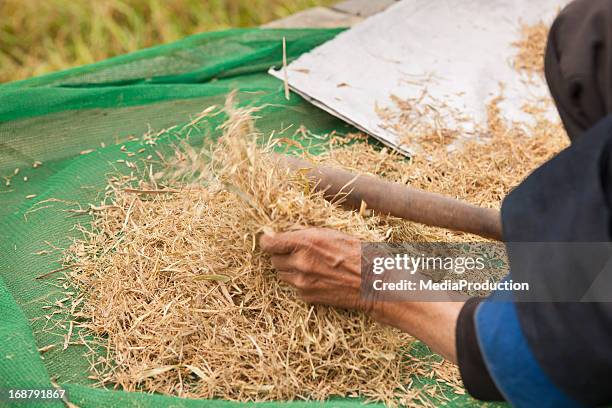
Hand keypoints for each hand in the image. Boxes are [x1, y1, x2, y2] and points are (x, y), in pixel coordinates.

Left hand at [259, 227, 375, 312]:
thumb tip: (286, 234)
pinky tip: (317, 278)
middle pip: (274, 260)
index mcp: (306, 242)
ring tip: (308, 265)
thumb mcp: (331, 234)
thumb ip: (305, 235)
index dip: (267, 241)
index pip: (270, 243)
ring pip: (283, 275)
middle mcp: (300, 263)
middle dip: (281, 255)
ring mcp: (302, 282)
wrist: (371, 282)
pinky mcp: (307, 296)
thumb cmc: (356, 253)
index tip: (268, 239)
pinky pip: (294, 287)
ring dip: (290, 269)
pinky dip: (301, 282)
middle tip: (293, 253)